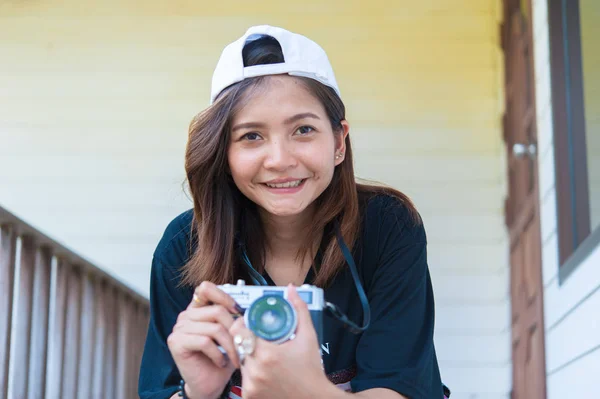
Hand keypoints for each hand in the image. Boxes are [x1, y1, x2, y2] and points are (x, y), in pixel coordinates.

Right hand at [167, 282, 241, 398]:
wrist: (209, 384)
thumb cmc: (222, 358)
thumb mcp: (231, 335)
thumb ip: (235, 320)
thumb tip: (247, 313)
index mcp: (199, 308)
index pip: (206, 288)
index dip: (223, 296)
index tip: (238, 310)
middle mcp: (187, 315)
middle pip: (217, 310)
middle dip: (235, 330)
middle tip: (243, 344)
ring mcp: (179, 328)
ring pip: (214, 328)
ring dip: (230, 345)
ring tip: (235, 357)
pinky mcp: (176, 342)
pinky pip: (204, 341)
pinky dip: (218, 354)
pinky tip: (221, 362)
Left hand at [229, 285, 334, 398]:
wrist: (314, 398)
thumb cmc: (312, 371)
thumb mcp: (308, 337)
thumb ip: (299, 310)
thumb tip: (291, 290)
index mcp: (267, 354)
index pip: (240, 330)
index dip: (243, 323)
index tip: (250, 321)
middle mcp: (256, 371)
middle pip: (239, 345)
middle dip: (246, 338)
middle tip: (258, 336)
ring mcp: (251, 386)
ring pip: (240, 362)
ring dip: (248, 355)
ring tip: (263, 353)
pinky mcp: (250, 396)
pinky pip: (243, 378)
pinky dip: (250, 372)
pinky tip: (263, 370)